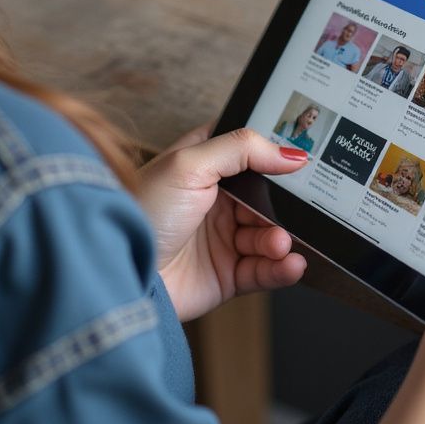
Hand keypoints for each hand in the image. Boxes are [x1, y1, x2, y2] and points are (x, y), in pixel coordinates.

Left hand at [136, 125, 309, 321]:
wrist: (122, 272)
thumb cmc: (142, 211)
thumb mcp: (189, 164)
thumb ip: (242, 149)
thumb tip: (290, 152)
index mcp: (205, 165)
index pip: (251, 153)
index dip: (276, 156)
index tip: (302, 161)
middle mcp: (216, 200)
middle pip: (268, 198)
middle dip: (284, 206)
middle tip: (296, 210)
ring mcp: (222, 239)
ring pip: (269, 235)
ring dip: (280, 239)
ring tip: (279, 242)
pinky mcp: (227, 275)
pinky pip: (265, 270)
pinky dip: (282, 268)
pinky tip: (290, 263)